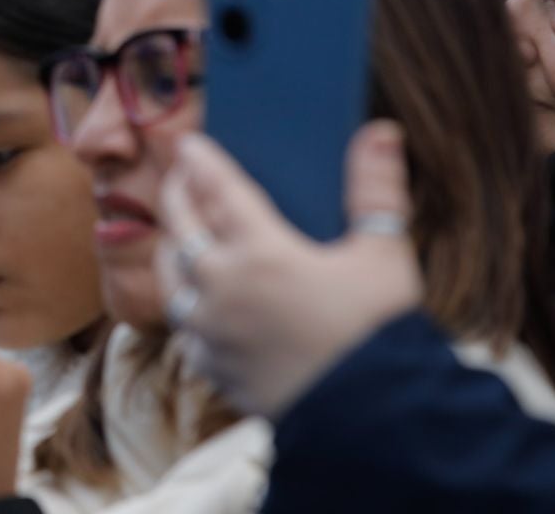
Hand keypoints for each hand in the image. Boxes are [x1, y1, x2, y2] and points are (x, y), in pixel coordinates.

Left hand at [156, 122, 421, 419]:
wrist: (374, 423)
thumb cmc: (380, 335)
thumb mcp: (385, 255)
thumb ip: (376, 189)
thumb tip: (379, 130)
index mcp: (259, 252)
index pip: (216, 189)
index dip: (201, 161)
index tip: (189, 143)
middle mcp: (220, 288)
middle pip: (179, 226)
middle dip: (176, 194)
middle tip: (181, 176)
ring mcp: (209, 331)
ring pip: (169, 277)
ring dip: (171, 247)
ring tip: (180, 231)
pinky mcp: (212, 368)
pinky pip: (183, 327)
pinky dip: (185, 304)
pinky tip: (196, 299)